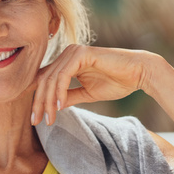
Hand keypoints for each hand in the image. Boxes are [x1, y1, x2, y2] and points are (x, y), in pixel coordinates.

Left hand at [30, 45, 159, 124]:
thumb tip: (51, 106)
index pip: (44, 80)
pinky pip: (64, 75)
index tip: (34, 119)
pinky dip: (60, 92)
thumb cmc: (116, 82)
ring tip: (49, 118)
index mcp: (66, 62)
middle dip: (39, 102)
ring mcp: (73, 52)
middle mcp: (67, 54)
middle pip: (43, 80)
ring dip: (48, 101)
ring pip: (51, 78)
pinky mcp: (81, 54)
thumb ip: (68, 97)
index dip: (37, 99)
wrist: (139, 73)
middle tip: (36, 121)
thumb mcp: (86, 93)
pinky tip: (60, 106)